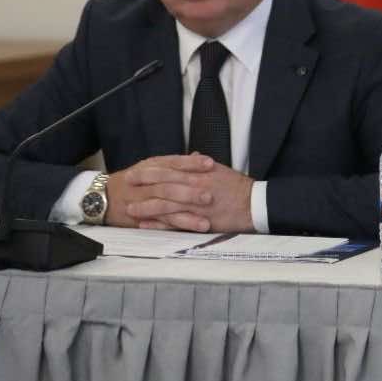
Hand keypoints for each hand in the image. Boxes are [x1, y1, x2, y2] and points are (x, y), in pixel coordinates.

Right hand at [104, 154, 216, 229]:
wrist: (101, 196)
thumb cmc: (133, 181)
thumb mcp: (151, 166)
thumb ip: (175, 163)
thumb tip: (198, 155)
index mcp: (151, 166)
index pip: (172, 163)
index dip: (191, 163)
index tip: (210, 164)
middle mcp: (146, 182)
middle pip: (169, 185)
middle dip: (190, 191)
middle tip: (211, 196)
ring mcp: (142, 201)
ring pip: (165, 207)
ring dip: (185, 215)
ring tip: (205, 222)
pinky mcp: (140, 218)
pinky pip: (158, 223)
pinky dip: (173, 227)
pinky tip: (187, 231)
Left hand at [130, 159, 256, 233]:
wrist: (255, 204)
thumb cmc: (239, 188)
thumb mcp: (221, 170)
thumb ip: (203, 164)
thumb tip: (193, 156)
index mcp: (200, 173)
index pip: (170, 168)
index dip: (151, 170)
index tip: (136, 170)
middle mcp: (195, 186)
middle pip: (163, 184)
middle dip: (143, 185)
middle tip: (126, 186)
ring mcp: (196, 204)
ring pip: (165, 204)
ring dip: (146, 207)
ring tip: (130, 209)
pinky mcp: (199, 220)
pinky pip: (174, 222)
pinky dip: (158, 224)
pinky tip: (146, 224)